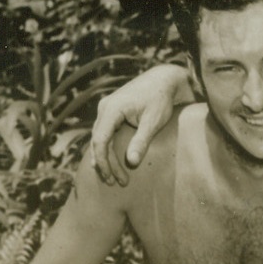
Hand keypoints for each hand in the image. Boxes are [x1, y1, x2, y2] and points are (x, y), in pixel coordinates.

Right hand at [89, 65, 191, 186]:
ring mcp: (107, 109)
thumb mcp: (153, 121)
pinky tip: (112, 164)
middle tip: (116, 183)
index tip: (110, 177)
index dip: (103, 161)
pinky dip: (108, 149)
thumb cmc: (161, 99)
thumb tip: (132, 163)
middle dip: (106, 164)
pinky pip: (105, 134)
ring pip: (100, 138)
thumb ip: (142, 141)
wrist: (164, 80)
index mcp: (112, 109)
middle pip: (98, 141)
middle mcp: (104, 108)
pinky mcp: (113, 112)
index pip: (100, 140)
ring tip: (115, 179)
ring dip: (106, 159)